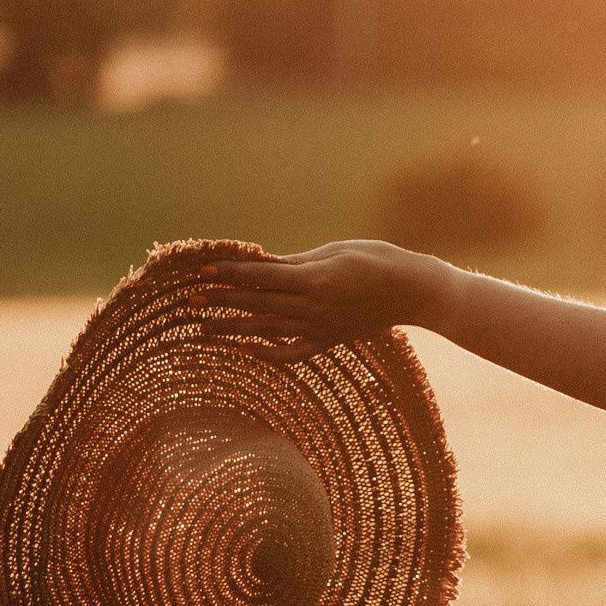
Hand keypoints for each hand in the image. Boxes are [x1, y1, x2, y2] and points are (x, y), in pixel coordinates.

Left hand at [188, 239, 429, 353]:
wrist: (415, 291)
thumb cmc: (378, 260)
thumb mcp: (336, 251)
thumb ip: (299, 262)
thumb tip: (265, 265)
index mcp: (315, 278)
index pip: (262, 275)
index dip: (230, 272)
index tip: (202, 270)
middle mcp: (314, 305)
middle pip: (258, 303)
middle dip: (222, 301)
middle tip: (190, 301)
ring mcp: (321, 326)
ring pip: (268, 329)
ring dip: (234, 329)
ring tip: (204, 329)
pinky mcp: (330, 339)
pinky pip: (296, 351)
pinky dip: (271, 354)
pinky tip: (248, 351)